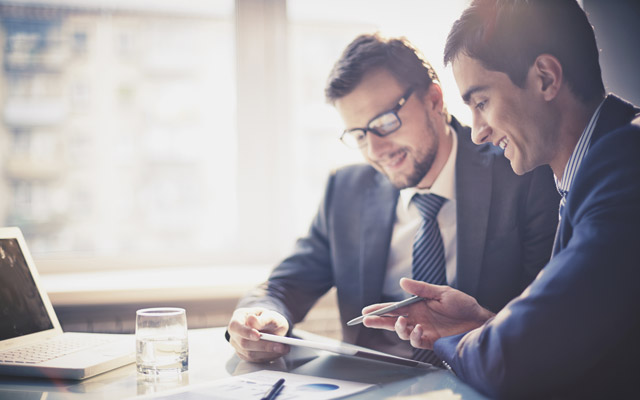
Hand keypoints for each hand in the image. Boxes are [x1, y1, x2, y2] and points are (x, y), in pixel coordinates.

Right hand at [227, 307, 289, 361]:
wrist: (270, 327)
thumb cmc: (268, 319)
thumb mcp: (269, 315)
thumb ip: (262, 318)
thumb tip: (251, 320)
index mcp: (237, 318)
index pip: (235, 326)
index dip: (245, 332)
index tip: (258, 335)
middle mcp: (235, 334)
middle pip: (244, 343)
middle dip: (263, 345)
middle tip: (280, 345)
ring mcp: (238, 346)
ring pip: (250, 354)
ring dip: (269, 353)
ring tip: (284, 348)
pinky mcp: (245, 356)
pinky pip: (256, 360)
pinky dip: (269, 357)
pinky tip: (279, 352)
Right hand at [362, 278, 493, 348]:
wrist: (479, 321)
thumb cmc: (463, 305)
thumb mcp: (442, 292)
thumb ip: (421, 289)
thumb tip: (402, 282)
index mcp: (417, 306)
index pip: (394, 308)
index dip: (380, 309)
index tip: (366, 311)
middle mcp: (417, 318)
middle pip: (392, 321)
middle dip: (379, 321)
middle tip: (367, 320)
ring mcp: (423, 330)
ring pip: (402, 333)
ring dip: (398, 328)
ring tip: (401, 322)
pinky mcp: (431, 341)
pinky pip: (417, 341)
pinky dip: (414, 336)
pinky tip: (418, 329)